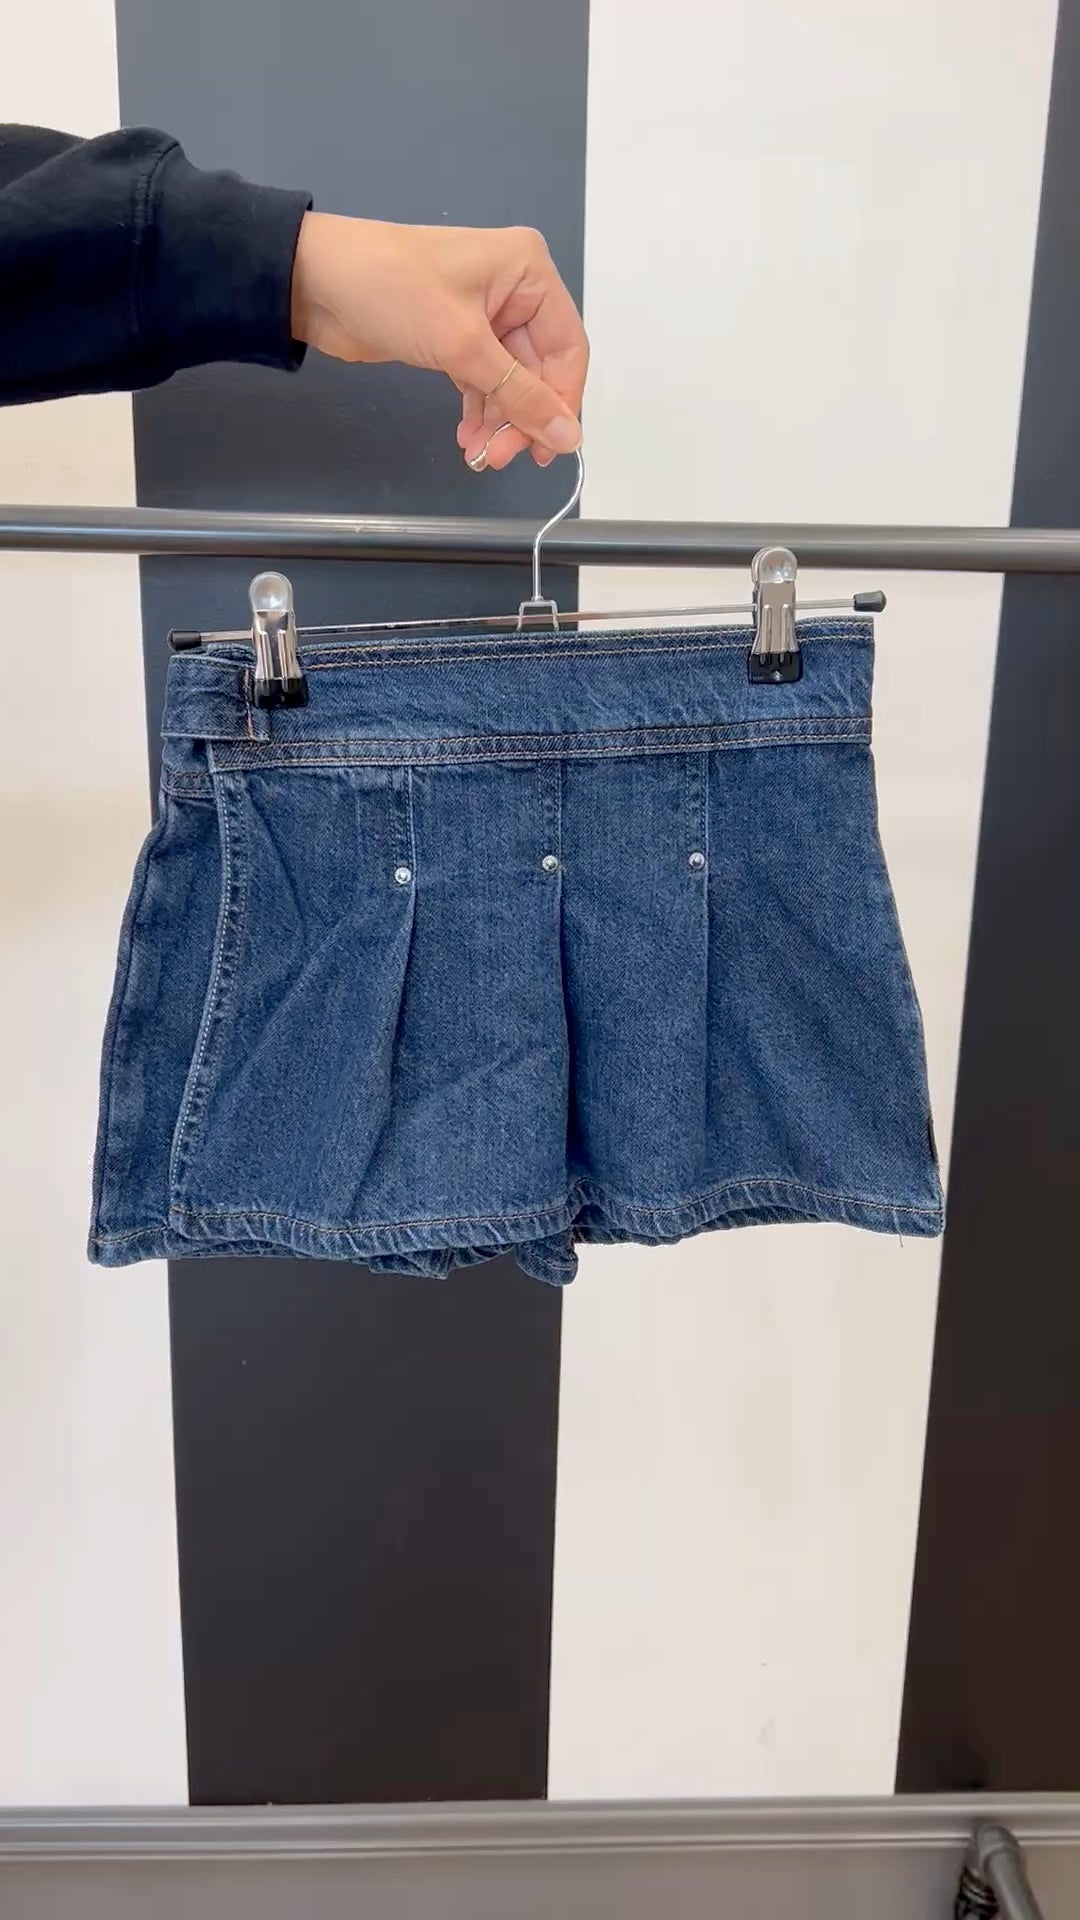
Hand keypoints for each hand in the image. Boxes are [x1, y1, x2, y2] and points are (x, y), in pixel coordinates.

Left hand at [290, 212, 586, 471]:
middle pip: (539, 370)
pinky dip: (478, 410)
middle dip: (522, 417)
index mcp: (529, 272)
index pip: (568, 348)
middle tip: (500, 456)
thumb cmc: (394, 292)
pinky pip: (483, 381)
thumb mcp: (463, 345)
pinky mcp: (455, 335)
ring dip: (499, 421)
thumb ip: (520, 395)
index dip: (562, 403)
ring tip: (480, 454)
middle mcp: (515, 289)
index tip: (547, 449)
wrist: (316, 281)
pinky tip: (468, 437)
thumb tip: (570, 437)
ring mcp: (485, 314)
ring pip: (511, 381)